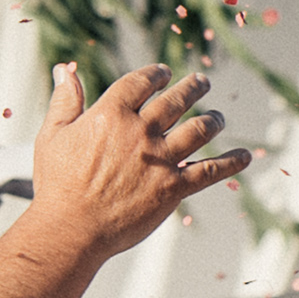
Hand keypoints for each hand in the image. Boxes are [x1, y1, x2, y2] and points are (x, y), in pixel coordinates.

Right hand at [22, 63, 249, 265]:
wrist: (72, 228)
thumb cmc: (57, 184)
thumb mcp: (52, 135)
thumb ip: (65, 100)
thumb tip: (64, 69)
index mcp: (110, 114)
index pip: (140, 82)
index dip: (155, 74)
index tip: (163, 72)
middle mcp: (140, 132)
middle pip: (176, 100)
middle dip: (193, 87)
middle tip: (202, 81)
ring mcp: (161, 159)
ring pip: (199, 129)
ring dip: (214, 119)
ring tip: (219, 116)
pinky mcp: (174, 187)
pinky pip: (212, 170)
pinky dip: (232, 162)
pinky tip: (245, 156)